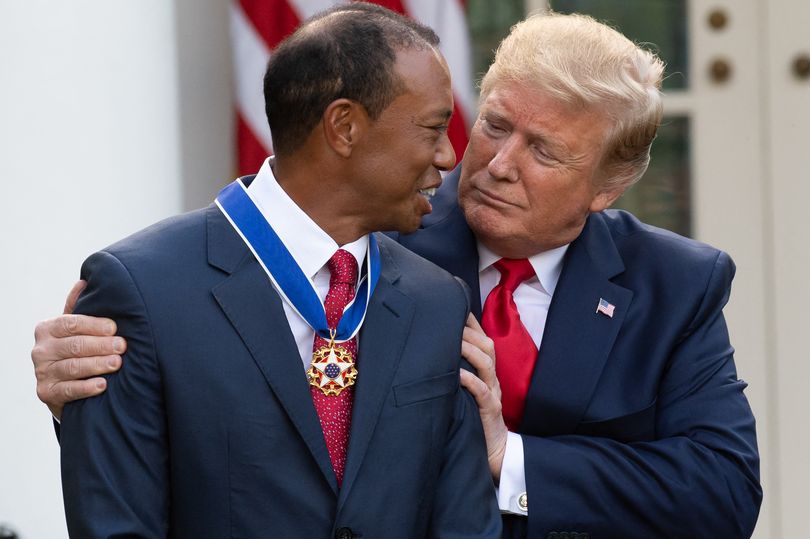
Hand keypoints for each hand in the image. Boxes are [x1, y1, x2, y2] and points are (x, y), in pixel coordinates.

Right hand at [31, 280, 125, 418]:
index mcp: (48, 328)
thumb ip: (77, 307)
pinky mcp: (46, 393)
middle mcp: (41, 349)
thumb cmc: (74, 349)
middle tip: (122, 346)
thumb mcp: (74, 328)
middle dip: (101, 345)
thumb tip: (84, 281)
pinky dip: (86, 387)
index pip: (71, 324)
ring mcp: (42, 372)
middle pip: (74, 345)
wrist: (63, 385)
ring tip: (117, 363)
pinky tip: (103, 385)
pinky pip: (68, 390)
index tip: (114, 328)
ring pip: (73, 367)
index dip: (94, 325)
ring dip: (97, 364)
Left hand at [459, 313, 507, 482]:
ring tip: (452, 339)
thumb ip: (455, 374)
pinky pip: (482, 391)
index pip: (481, 340)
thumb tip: (429, 356)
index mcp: (485, 372)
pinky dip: (470, 380)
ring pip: (486, 363)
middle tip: (448, 318)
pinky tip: (457, 374)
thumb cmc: (475, 420)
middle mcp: (491, 378)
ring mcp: (492, 393)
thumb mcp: (465, 393)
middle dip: (469, 330)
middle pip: (486, 345)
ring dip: (469, 349)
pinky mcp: (490, 411)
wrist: (494, 453)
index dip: (470, 322)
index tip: (453, 306)